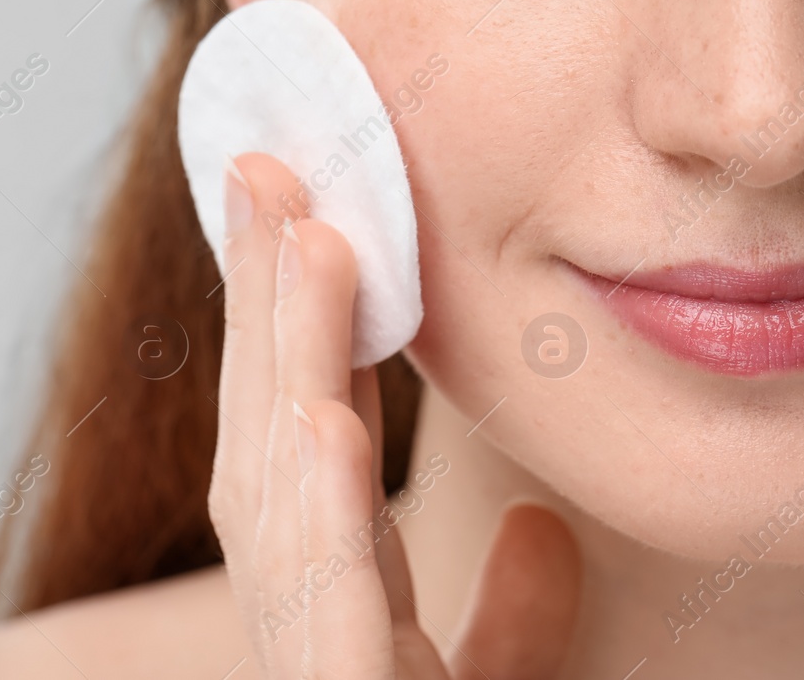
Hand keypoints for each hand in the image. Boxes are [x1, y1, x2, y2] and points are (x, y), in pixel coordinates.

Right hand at [208, 153, 582, 678]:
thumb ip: (509, 618)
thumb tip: (539, 528)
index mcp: (337, 623)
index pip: (306, 461)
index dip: (296, 339)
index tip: (303, 217)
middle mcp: (310, 641)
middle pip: (271, 462)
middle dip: (264, 314)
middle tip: (266, 171)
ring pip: (279, 515)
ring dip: (288, 371)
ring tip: (305, 242)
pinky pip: (328, 627)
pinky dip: (318, 522)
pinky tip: (324, 420)